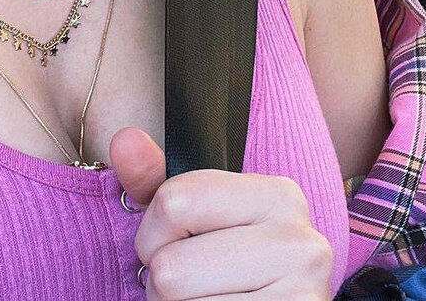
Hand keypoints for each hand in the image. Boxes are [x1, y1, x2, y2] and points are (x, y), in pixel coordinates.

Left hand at [110, 127, 333, 299]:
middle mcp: (299, 241)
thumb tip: (124, 140)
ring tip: (208, 299)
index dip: (152, 234)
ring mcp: (301, 293)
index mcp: (278, 194)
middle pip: (171, 268)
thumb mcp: (197, 215)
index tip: (173, 243)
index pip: (174, 203)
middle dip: (163, 282)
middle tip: (191, 283)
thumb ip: (155, 180)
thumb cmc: (228, 264)